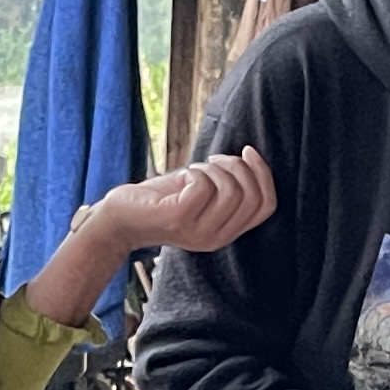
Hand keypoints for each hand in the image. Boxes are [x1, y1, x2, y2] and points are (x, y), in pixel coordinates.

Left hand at [75, 147, 275, 259]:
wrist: (122, 218)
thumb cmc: (162, 200)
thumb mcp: (203, 194)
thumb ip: (227, 185)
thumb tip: (249, 159)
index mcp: (228, 231)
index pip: (267, 206)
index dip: (264, 175)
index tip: (248, 151)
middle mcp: (218, 237)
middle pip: (253, 196)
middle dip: (239, 167)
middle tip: (214, 160)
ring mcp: (199, 231)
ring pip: (232, 191)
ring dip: (216, 169)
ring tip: (197, 169)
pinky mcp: (179, 219)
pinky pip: (203, 186)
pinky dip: (196, 173)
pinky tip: (184, 176)